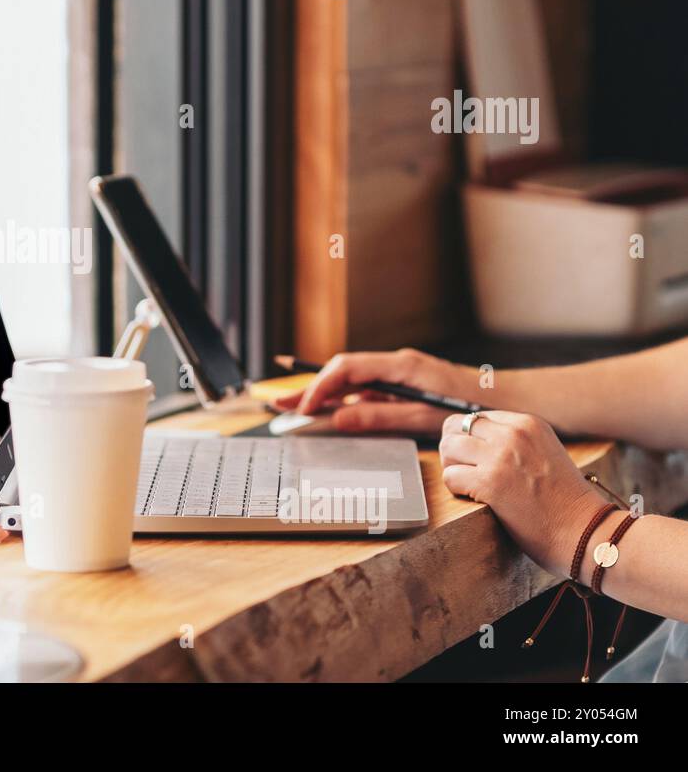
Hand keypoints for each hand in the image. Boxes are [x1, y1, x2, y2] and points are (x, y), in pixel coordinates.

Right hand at [274, 349, 475, 434]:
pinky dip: (344, 401)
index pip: (346, 369)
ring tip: (293, 409)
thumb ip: (379, 416)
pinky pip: (365, 391)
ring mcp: (398, 374)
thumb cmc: (470, 407)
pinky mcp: (402, 384)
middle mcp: (395, 364)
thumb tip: (339, 419)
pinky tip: (328, 413)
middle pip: (341, 372)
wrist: (505, 399)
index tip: (304, 407)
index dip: (320, 387)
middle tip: (278, 402)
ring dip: (323, 396)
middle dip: (309, 388)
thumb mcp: (422, 418)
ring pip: (350, 382)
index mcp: (400, 365)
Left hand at [439, 410, 604, 577]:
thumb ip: (516, 442)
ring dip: (451, 468)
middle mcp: (513, 433)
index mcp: (528, 423)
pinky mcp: (490, 482)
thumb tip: (475, 441)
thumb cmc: (566, 501)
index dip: (468, 440)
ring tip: (468, 485)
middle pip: (455, 427)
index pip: (475, 418)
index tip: (476, 460)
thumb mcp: (545, 452)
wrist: (588, 532)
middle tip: (463, 471)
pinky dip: (455, 489)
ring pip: (448, 447)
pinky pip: (449, 476)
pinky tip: (474, 498)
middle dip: (453, 450)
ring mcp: (501, 456)